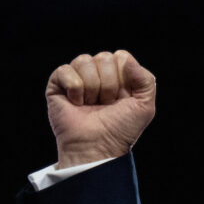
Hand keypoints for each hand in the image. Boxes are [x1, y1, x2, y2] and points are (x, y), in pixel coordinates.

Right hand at [45, 50, 156, 167]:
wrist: (97, 147)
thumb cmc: (120, 130)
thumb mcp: (144, 106)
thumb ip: (146, 80)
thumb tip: (126, 59)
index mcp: (118, 76)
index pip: (121, 56)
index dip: (123, 78)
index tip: (121, 99)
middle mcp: (97, 74)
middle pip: (104, 57)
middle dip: (108, 85)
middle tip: (104, 104)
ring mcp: (77, 78)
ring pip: (84, 61)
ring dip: (91, 87)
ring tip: (90, 105)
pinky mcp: (57, 85)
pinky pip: (65, 70)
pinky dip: (74, 88)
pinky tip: (76, 103)